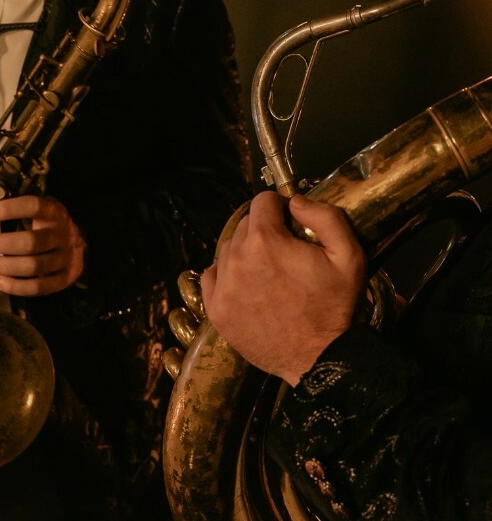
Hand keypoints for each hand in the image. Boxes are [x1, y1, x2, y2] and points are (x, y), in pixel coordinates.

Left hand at [0, 194, 86, 296]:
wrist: (83, 247)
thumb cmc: (51, 227)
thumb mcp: (43, 212)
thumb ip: (22, 212)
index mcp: (55, 213)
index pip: (34, 207)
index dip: (10, 209)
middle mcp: (62, 235)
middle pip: (30, 242)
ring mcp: (65, 259)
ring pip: (32, 266)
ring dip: (1, 266)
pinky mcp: (63, 280)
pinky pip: (37, 287)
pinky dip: (13, 286)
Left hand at [201, 191, 366, 385]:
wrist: (320, 360)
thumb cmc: (335, 307)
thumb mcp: (348, 255)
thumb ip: (324, 216)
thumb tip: (295, 201)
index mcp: (265, 241)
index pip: (263, 201)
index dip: (281, 208)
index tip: (292, 224)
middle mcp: (237, 259)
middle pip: (245, 224)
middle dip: (264, 231)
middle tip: (285, 252)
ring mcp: (223, 286)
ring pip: (229, 249)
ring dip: (246, 253)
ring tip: (270, 272)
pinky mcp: (216, 310)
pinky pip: (213, 275)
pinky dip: (228, 275)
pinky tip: (249, 285)